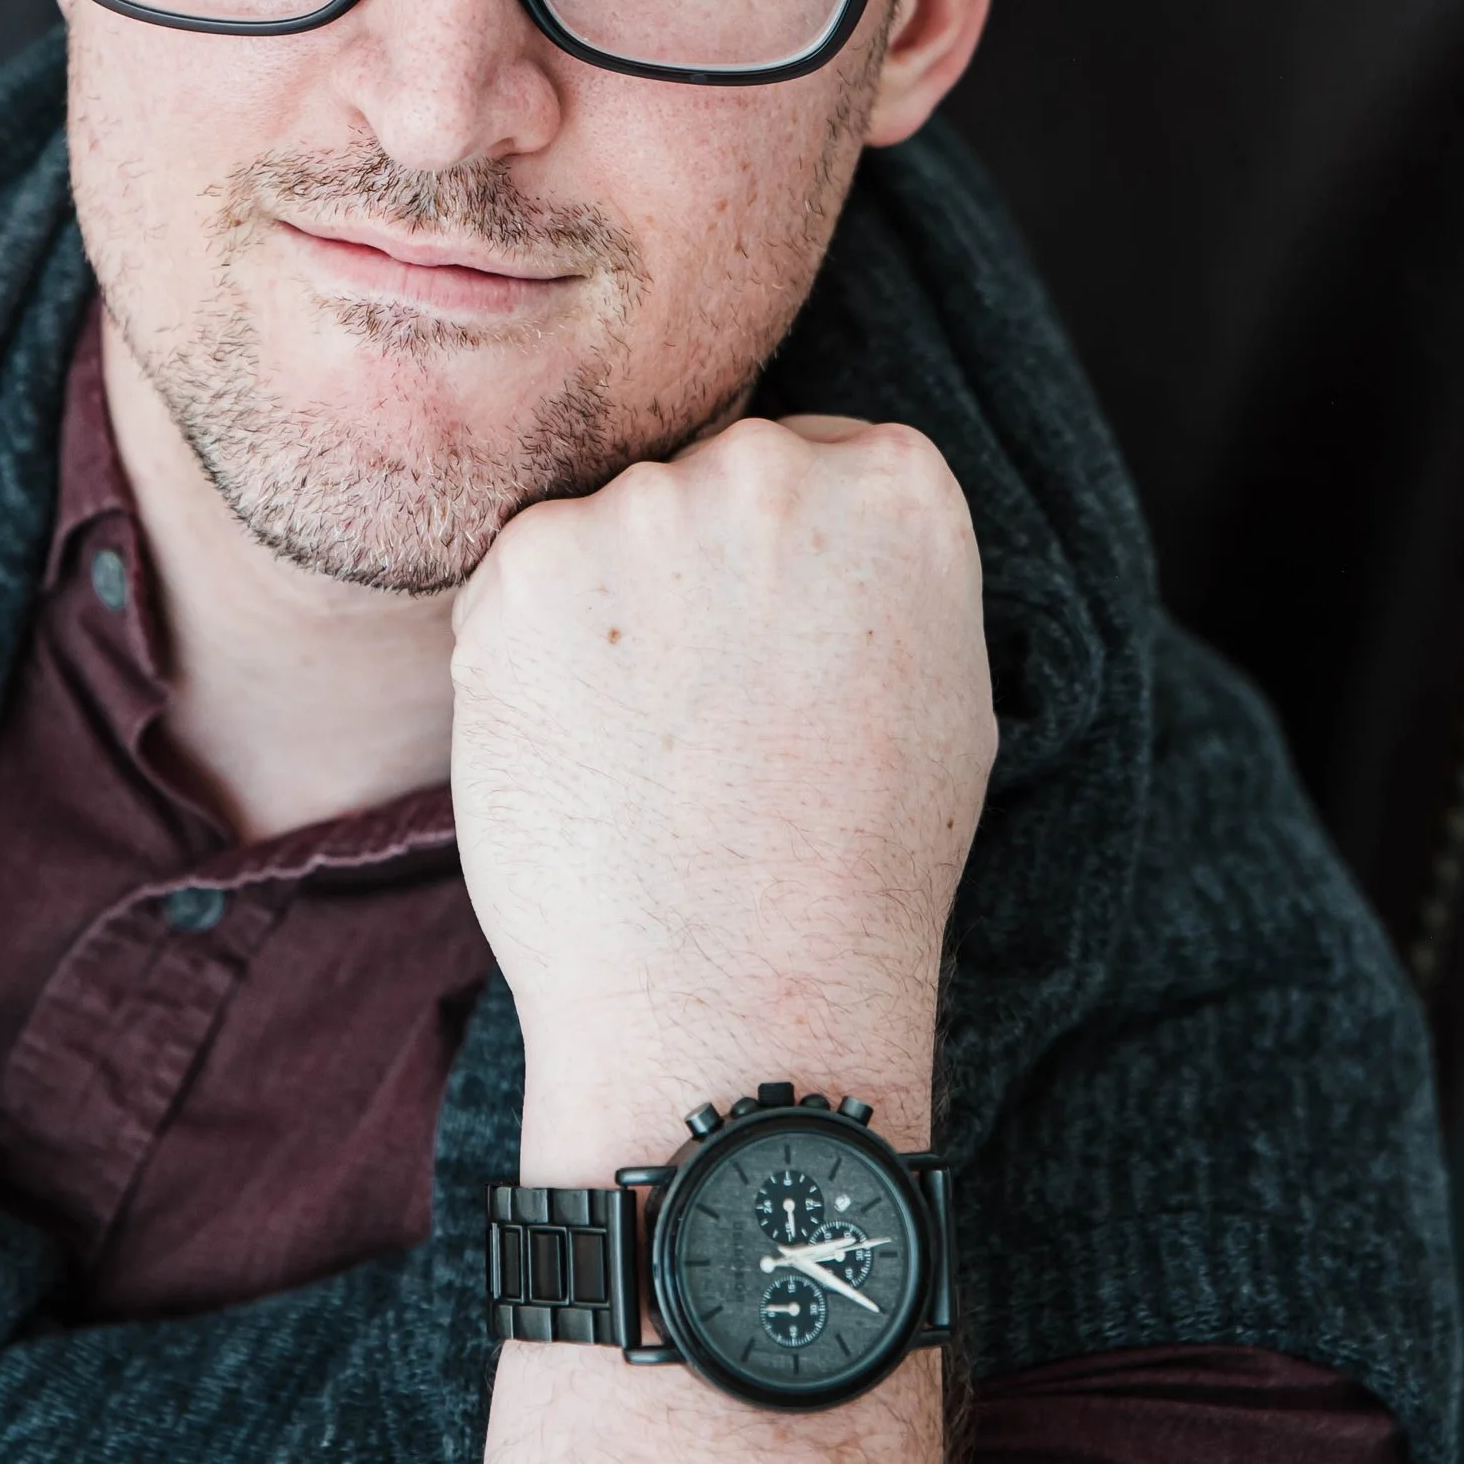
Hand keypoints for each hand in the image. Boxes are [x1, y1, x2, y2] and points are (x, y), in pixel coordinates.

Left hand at [448, 416, 996, 1177]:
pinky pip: (518, 586)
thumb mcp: (945, 690)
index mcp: (898, 484)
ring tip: (648, 755)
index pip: (819, 462)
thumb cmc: (855, 876)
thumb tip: (816, 519)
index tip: (780, 653)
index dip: (785, 568)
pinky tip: (579, 752)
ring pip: (604, 535)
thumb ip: (883, 569)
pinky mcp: (524, 565)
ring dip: (608, 616)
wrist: (735, 1002)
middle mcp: (768, 467)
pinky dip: (529, 657)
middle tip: (705, 720)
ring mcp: (640, 509)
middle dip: (694, 578)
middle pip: (703, 482)